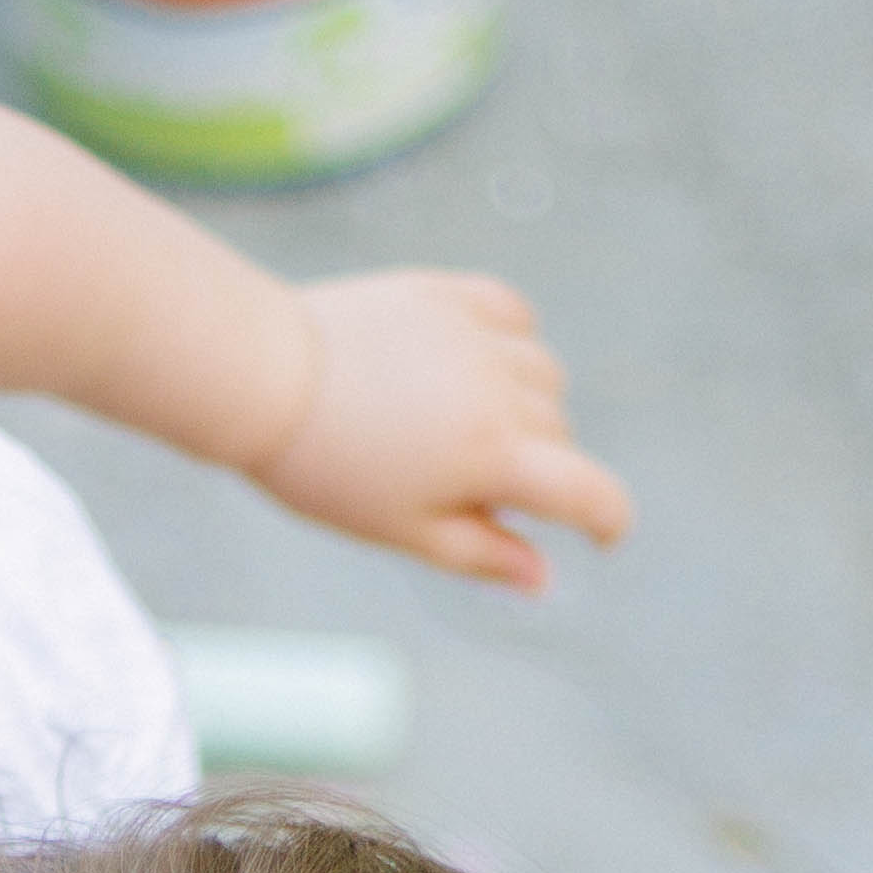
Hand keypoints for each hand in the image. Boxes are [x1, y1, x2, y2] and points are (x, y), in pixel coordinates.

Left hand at [246, 273, 633, 590]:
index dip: (609, 520)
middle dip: (538, 466)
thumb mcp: (403, 531)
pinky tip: (481, 363)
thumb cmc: (326, 470)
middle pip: (561, 434)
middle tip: (467, 484)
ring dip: (529, 405)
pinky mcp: (447, 294)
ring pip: (545, 373)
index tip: (601, 537)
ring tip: (466, 425)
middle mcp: (499, 390)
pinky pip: (513, 314)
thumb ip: (482, 554)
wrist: (263, 378)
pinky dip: (513, 341)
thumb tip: (544, 578)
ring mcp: (475, 336)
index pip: (588, 490)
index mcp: (492, 457)